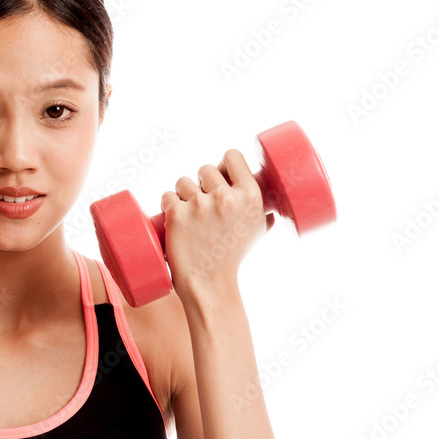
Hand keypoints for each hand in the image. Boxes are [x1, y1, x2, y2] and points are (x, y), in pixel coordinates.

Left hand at [160, 148, 273, 302]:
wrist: (209, 282)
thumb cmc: (232, 258)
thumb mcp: (256, 233)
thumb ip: (264, 216)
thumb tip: (271, 210)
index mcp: (250, 196)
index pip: (232, 156)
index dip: (224, 163)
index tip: (220, 174)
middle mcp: (226, 197)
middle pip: (205, 169)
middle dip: (201, 183)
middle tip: (202, 203)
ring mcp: (200, 205)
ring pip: (183, 181)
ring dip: (182, 194)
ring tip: (188, 214)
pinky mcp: (177, 214)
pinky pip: (167, 196)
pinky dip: (168, 205)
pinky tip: (174, 218)